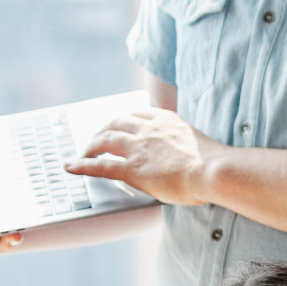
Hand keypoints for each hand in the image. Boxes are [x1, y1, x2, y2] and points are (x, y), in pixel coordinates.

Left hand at [66, 105, 215, 205]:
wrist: (215, 171)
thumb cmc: (214, 163)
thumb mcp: (199, 143)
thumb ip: (186, 142)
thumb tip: (187, 154)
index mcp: (167, 120)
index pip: (138, 114)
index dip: (125, 119)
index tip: (120, 124)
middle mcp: (149, 129)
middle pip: (117, 123)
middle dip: (103, 130)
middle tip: (97, 139)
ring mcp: (138, 148)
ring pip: (105, 140)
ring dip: (91, 146)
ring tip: (84, 153)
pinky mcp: (133, 169)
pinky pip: (101, 166)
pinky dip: (83, 165)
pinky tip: (71, 166)